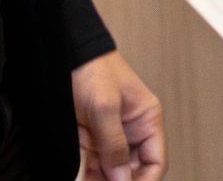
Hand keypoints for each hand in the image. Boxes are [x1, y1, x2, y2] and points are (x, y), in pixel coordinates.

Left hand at [74, 51, 165, 180]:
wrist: (67, 55)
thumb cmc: (93, 70)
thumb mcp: (105, 107)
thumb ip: (115, 145)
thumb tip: (123, 178)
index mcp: (147, 121)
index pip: (156, 162)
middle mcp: (132, 132)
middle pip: (134, 171)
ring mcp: (111, 137)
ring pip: (112, 172)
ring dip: (101, 180)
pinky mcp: (91, 140)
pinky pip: (93, 166)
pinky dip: (88, 176)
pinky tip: (82, 179)